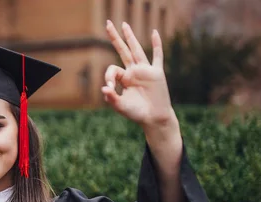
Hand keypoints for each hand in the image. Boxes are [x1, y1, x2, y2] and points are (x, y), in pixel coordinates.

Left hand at [102, 21, 178, 139]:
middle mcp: (133, 72)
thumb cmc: (136, 113)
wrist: (154, 118)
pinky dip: (156, 44)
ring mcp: (145, 71)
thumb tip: (103, 88)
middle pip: (123, 50)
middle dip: (115, 38)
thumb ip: (112, 98)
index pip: (113, 69)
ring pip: (137, 50)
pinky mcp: (157, 73)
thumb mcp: (121, 106)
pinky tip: (154, 32)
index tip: (109, 87)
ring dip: (130, 37)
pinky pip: (157, 56)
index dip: (108, 76)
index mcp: (124, 79)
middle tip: (107, 23)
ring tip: (124, 24)